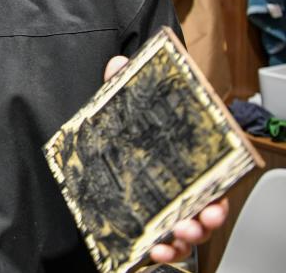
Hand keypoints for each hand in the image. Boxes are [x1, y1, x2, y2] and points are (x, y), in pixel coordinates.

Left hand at [103, 56, 229, 261]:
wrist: (98, 151)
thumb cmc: (124, 130)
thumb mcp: (120, 107)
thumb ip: (121, 84)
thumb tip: (117, 63)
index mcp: (186, 158)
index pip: (213, 175)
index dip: (219, 192)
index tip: (214, 203)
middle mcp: (185, 185)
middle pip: (207, 207)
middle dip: (206, 221)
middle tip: (195, 223)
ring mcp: (171, 206)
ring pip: (190, 230)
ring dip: (186, 240)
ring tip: (172, 240)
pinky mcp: (152, 225)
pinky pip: (166, 245)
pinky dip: (165, 253)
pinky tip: (153, 253)